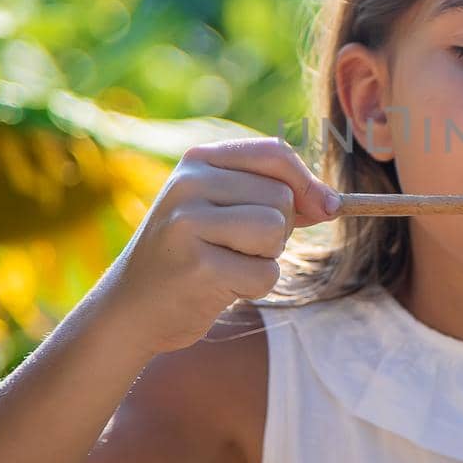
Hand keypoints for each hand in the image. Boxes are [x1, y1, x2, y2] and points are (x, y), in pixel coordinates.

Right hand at [91, 136, 339, 354]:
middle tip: (238, 249)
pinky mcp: (197, 266)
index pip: (274, 154)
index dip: (307, 183)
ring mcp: (188, 223)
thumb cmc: (190, 257)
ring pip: (275, 232)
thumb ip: (276, 198)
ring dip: (265, 259)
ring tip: (228, 264)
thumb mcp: (225, 212)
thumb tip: (332, 202)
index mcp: (198, 161)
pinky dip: (253, 287)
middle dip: (277, 231)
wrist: (130, 308)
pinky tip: (218, 287)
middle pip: (281, 198)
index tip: (324, 209)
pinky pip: (264, 274)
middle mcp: (189, 184)